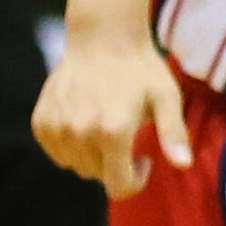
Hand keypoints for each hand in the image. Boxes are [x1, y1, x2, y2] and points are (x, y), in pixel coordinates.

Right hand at [33, 30, 191, 199]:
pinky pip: (58, 153)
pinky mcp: (41, 122)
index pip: (119, 187)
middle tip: (127, 135)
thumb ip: (174, 133)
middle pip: (99, 177)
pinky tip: (85, 122)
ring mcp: (57, 127)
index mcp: (112, 133)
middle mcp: (80, 133)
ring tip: (106, 126)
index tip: (143, 159)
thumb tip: (184, 164)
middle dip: (116, 165)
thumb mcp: (167, 98)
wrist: (101, 38)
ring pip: (78, 166)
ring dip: (93, 156)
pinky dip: (72, 146)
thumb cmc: (139, 69)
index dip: (135, 181)